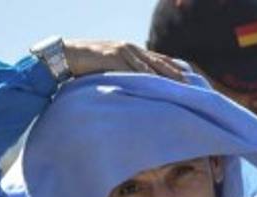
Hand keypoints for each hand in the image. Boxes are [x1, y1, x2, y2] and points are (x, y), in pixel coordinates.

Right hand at [62, 39, 185, 80]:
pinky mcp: (112, 57)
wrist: (67, 55)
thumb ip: (123, 72)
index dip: (172, 66)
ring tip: (176, 86)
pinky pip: (131, 69)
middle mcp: (130, 49)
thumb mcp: (109, 67)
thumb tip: (133, 87)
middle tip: (189, 82)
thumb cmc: (87, 64)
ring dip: (163, 76)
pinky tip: (154, 85)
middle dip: (174, 72)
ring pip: (148, 65)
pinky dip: (144, 77)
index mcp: (131, 50)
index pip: (157, 58)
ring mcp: (122, 51)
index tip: (187, 75)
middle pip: (157, 61)